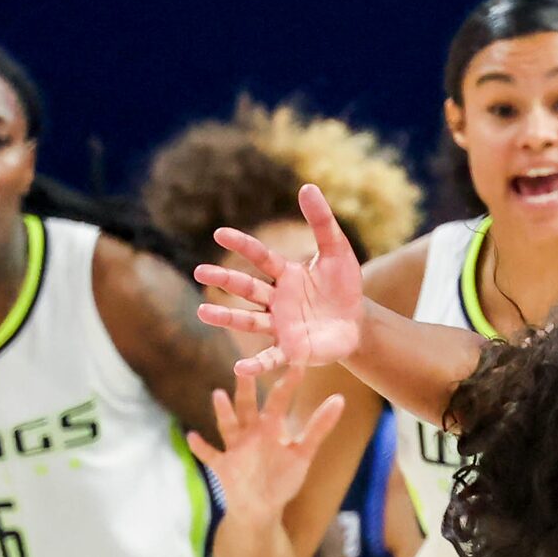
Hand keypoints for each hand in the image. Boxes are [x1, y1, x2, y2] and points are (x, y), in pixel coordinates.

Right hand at [185, 369, 345, 519]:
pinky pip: (209, 454)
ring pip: (227, 425)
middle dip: (245, 388)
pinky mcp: (222, 466)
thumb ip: (320, 427)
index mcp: (269, 428)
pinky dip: (200, 446)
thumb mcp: (304, 452)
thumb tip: (341, 399)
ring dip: (223, 412)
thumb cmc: (282, 478)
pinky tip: (191, 435)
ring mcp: (234, 448)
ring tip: (218, 395)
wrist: (260, 508)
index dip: (286, 383)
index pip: (277, 400)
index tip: (294, 361)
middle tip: (244, 367)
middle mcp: (250, 433)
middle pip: (246, 405)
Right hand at [195, 185, 363, 378]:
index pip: (260, 257)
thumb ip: (322, 222)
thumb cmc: (345, 287)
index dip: (242, 244)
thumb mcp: (338, 251)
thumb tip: (307, 186)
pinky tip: (239, 369)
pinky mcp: (291, 350)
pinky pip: (270, 358)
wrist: (358, 324)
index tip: (220, 232)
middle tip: (199, 272)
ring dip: (226, 318)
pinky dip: (255, 365)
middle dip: (224, 280)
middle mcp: (277, 300)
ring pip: (249, 321)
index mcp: (286, 274)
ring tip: (202, 313)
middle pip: (247, 289)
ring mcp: (281, 326)